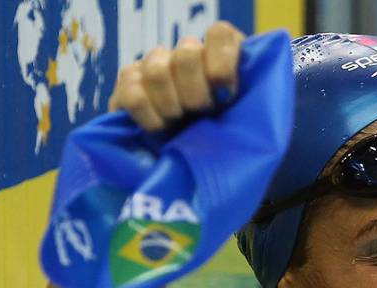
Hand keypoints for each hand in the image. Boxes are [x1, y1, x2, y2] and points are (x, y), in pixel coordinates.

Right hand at [108, 21, 244, 131]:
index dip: (222, 64)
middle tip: (201, 116)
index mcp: (223, 53)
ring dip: (170, 105)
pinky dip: (146, 114)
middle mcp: (189, 52)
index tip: (226, 95)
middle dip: (195, 94)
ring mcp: (156, 63)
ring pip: (157, 71)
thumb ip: (247, 101)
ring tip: (178, 125)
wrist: (195, 164)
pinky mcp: (130, 81)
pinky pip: (132, 91)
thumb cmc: (227, 140)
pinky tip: (158, 128)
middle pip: (186, 55)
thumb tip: (231, 92)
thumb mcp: (246, 122)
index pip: (218, 34)